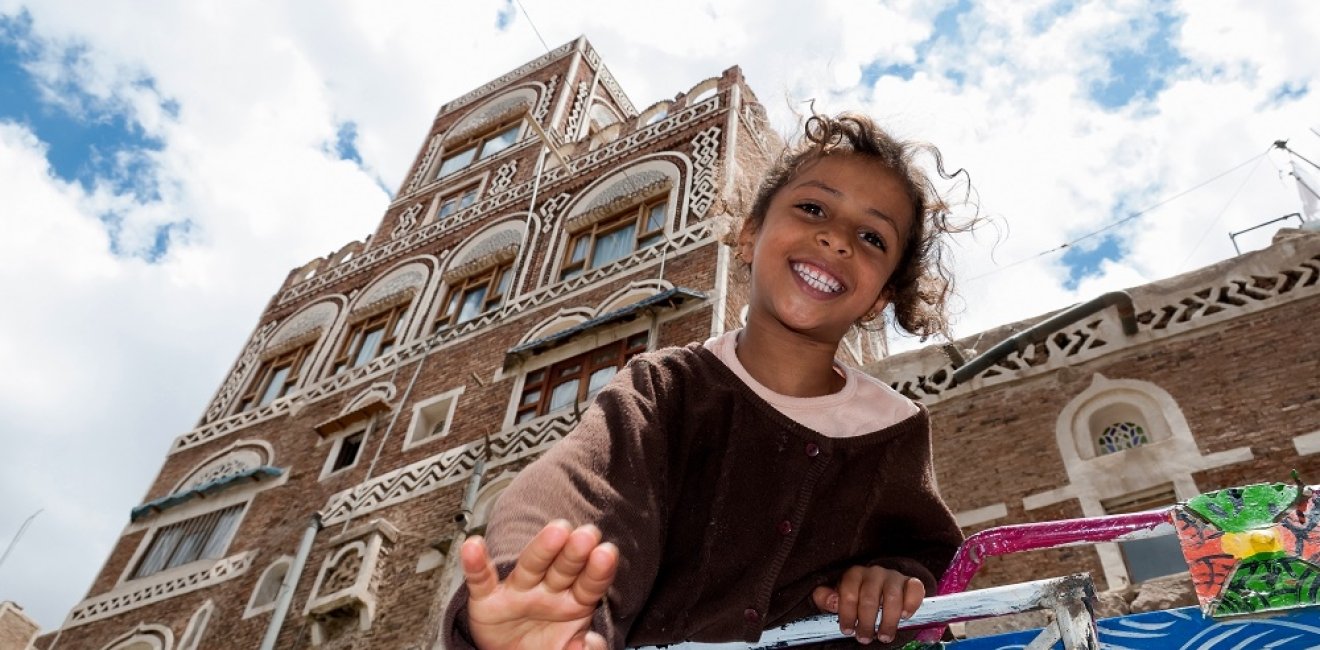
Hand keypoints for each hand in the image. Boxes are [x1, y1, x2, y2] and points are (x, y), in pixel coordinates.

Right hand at [462, 520, 619, 649]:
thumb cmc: (547, 648)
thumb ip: (586, 649)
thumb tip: (590, 644)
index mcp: (574, 601)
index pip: (590, 584)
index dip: (599, 570)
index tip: (607, 554)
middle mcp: (548, 591)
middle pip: (564, 568)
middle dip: (575, 552)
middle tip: (588, 534)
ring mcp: (518, 592)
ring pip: (531, 566)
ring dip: (542, 548)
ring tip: (557, 531)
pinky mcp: (487, 599)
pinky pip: (481, 580)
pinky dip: (475, 563)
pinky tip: (474, 545)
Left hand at [811, 566, 924, 644]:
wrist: (882, 587)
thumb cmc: (858, 596)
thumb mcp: (839, 597)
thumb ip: (827, 598)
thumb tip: (831, 600)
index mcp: (854, 575)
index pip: (849, 592)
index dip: (847, 614)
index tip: (848, 630)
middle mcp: (874, 573)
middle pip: (869, 598)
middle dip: (866, 622)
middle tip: (865, 638)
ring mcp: (893, 577)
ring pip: (892, 597)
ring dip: (888, 621)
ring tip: (883, 636)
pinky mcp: (910, 582)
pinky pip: (914, 589)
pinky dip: (910, 604)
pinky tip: (905, 616)